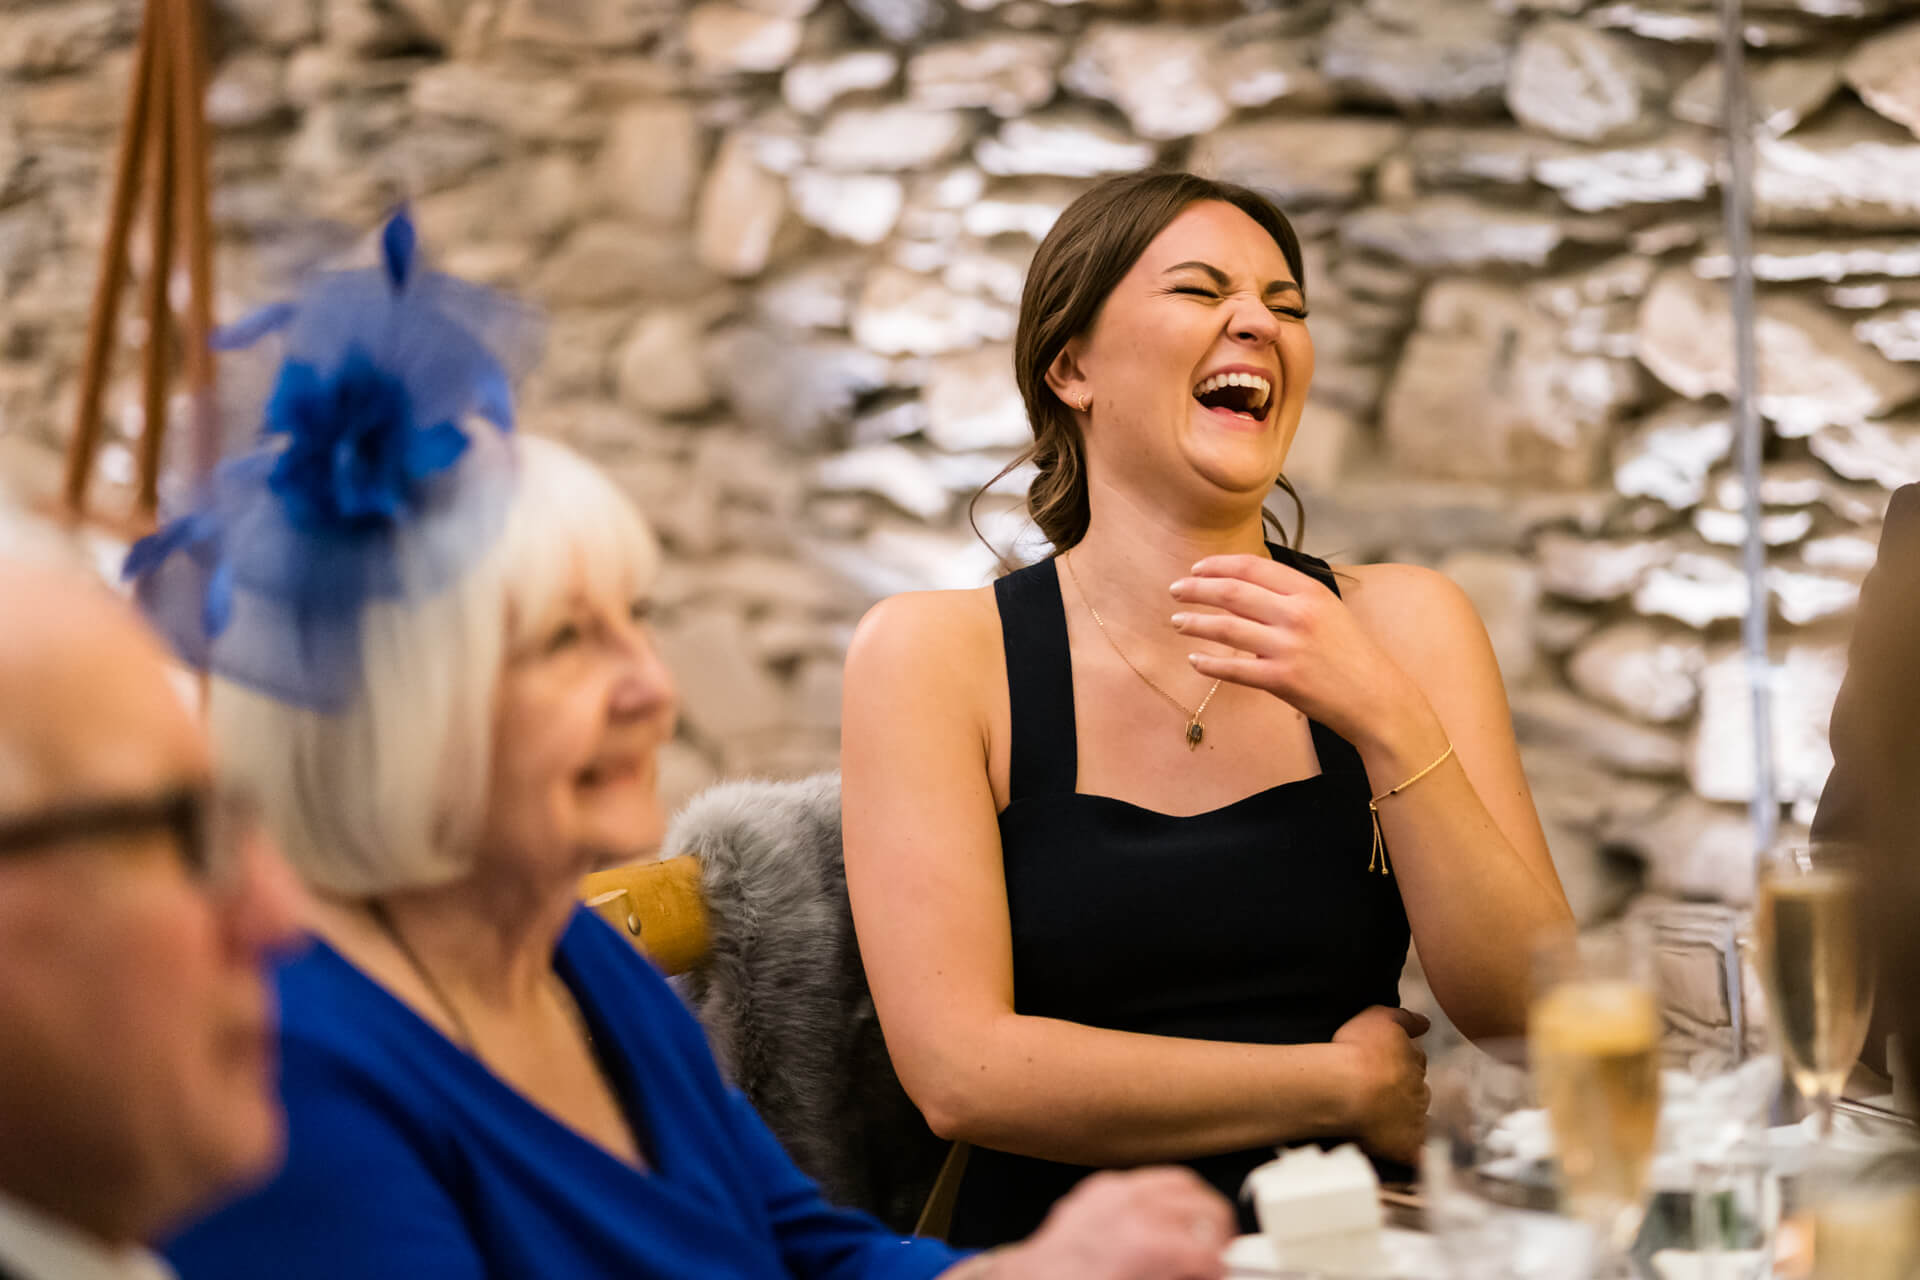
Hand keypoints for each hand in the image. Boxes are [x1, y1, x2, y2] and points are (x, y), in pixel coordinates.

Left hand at [990, 1167, 1233, 1279]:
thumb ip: (1179, 1274)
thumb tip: (1208, 1272)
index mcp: (1146, 1244)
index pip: (1212, 1248)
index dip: (1225, 1267)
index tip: (1223, 1274)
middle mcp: (1132, 1208)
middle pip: (1206, 1207)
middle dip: (1219, 1237)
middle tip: (1218, 1259)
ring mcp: (1114, 1191)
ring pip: (1181, 1183)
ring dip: (1196, 1212)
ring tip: (1197, 1239)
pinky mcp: (1099, 1186)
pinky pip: (1147, 1180)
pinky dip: (1163, 1200)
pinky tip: (1160, 1223)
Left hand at [1168, 556, 1425, 754]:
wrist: (1377, 698)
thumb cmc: (1350, 654)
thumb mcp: (1328, 611)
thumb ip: (1291, 596)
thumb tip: (1245, 586)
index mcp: (1309, 591)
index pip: (1252, 567)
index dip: (1218, 566)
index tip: (1196, 569)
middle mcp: (1297, 614)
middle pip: (1233, 592)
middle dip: (1197, 589)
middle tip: (1175, 590)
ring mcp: (1289, 647)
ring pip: (1226, 628)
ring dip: (1195, 623)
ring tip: (1176, 622)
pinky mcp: (1282, 680)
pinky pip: (1234, 669)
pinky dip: (1209, 663)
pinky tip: (1194, 659)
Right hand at [1331, 1005, 1430, 1166]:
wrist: (1347, 1090)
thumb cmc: (1357, 1051)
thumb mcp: (1378, 1018)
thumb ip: (1404, 1018)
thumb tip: (1426, 1022)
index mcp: (1413, 1061)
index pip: (1415, 1059)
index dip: (1403, 1060)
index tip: (1390, 1062)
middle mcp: (1419, 1090)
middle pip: (1418, 1089)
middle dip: (1407, 1090)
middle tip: (1385, 1092)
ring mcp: (1415, 1120)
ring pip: (1418, 1118)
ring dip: (1410, 1118)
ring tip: (1392, 1121)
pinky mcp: (1407, 1146)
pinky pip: (1418, 1153)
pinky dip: (1420, 1154)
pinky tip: (1419, 1157)